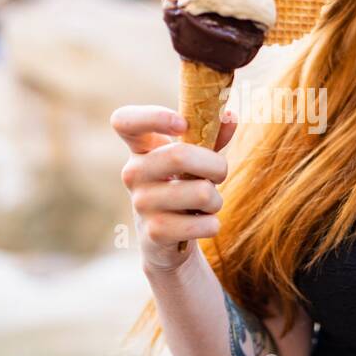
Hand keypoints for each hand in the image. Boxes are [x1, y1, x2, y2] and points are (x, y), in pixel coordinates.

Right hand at [110, 104, 237, 271]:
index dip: (154, 117)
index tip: (182, 123)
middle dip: (216, 165)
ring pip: (201, 193)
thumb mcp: (196, 159)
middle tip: (219, 174)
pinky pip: (203, 224)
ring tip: (207, 204)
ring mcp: (141, 204)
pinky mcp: (154, 232)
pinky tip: (201, 224)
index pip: (125, 120)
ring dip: (216, 200)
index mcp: (141, 148)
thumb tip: (230, 116)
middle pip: (180, 155)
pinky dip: (213, 224)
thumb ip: (212, 135)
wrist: (167, 238)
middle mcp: (133, 173)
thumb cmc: (183, 187)